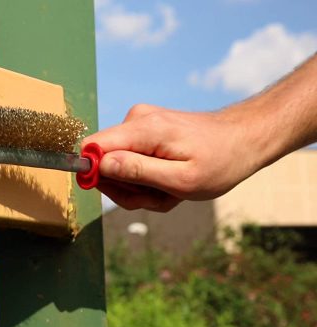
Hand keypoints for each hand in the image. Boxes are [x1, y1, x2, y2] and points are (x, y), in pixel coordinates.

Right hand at [82, 104, 260, 211]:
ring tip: (171, 190)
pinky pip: (131, 160)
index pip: (92, 147)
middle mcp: (136, 119)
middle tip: (161, 197)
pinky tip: (171, 181)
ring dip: (142, 187)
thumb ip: (137, 171)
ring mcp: (140, 123)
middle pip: (104, 162)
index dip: (98, 176)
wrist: (245, 138)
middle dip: (129, 189)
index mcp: (144, 129)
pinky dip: (149, 178)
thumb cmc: (221, 162)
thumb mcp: (181, 180)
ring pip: (118, 166)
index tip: (128, 192)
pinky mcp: (144, 129)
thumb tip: (98, 165)